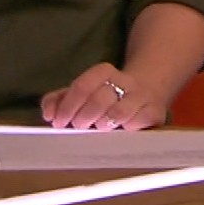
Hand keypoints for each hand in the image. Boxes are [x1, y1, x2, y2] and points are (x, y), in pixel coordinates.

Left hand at [40, 63, 161, 130]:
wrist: (147, 89)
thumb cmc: (106, 96)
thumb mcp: (81, 93)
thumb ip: (59, 100)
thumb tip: (49, 113)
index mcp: (103, 73)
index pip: (82, 86)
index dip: (68, 106)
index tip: (59, 122)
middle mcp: (124, 81)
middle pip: (100, 98)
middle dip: (85, 116)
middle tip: (78, 127)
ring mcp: (141, 96)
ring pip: (121, 110)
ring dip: (105, 122)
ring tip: (99, 129)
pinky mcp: (155, 111)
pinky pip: (142, 119)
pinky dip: (129, 127)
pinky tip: (122, 131)